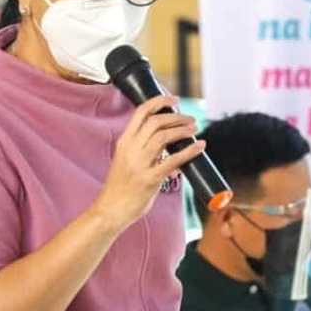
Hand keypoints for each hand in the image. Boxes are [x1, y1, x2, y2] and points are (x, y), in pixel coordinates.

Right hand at [91, 96, 204, 231]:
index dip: (159, 101)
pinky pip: (173, 161)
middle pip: (155, 122)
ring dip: (182, 129)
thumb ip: (142, 151)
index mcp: (124, 142)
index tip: (174, 100)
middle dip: (176, 116)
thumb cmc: (120, 188)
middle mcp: (130, 149)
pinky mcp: (149, 179)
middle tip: (190, 119)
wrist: (110, 210)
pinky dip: (189, 151)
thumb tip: (169, 148)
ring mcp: (139, 164)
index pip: (141, 112)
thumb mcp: (126, 161)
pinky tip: (200, 147)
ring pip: (163, 136)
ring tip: (194, 128)